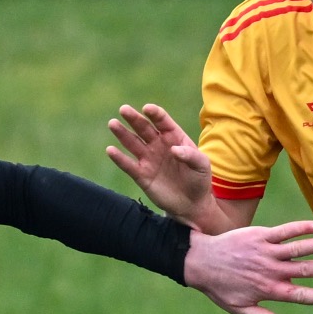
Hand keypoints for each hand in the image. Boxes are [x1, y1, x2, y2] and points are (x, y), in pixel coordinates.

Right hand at [106, 103, 215, 224]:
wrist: (191, 204)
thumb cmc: (199, 179)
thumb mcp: (202, 166)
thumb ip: (191, 155)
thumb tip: (174, 150)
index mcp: (174, 137)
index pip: (162, 121)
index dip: (155, 114)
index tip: (147, 109)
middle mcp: (158, 144)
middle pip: (144, 128)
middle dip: (134, 118)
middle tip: (124, 109)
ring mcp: (148, 159)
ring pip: (133, 143)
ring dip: (122, 134)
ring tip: (113, 124)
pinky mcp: (141, 175)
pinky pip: (128, 165)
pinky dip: (119, 158)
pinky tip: (111, 150)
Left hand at [183, 220, 312, 313]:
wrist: (201, 262)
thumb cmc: (220, 288)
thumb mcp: (239, 308)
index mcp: (269, 290)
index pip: (300, 295)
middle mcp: (271, 271)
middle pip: (305, 270)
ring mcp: (266, 252)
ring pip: (298, 249)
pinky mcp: (260, 236)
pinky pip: (284, 232)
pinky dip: (300, 228)